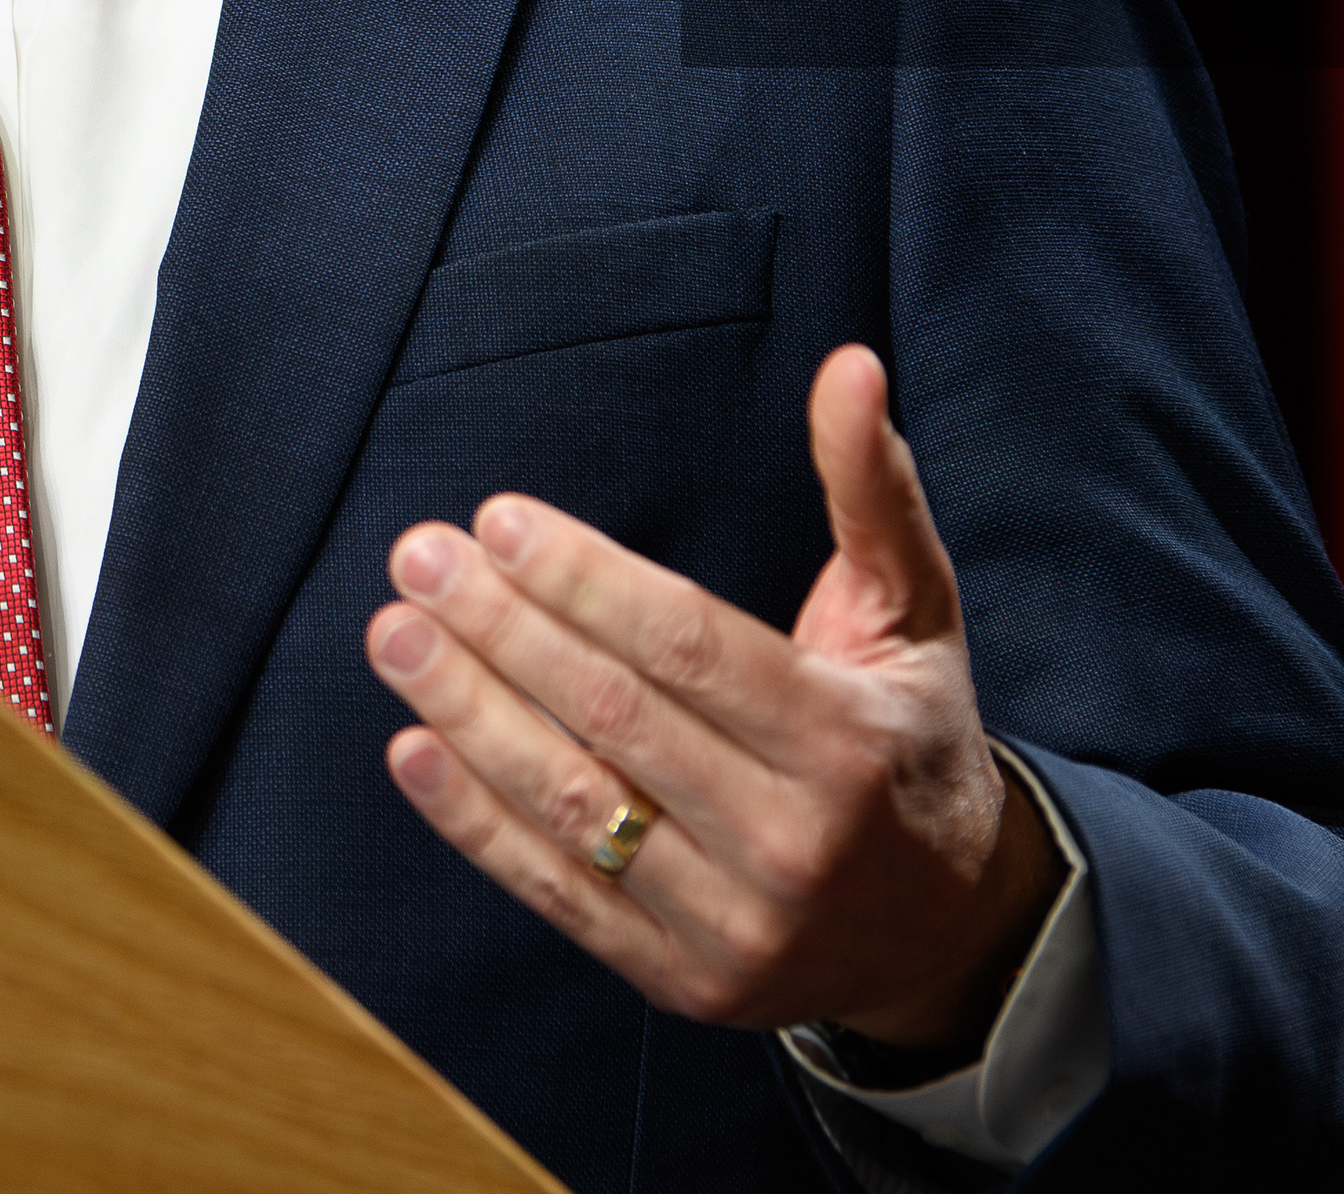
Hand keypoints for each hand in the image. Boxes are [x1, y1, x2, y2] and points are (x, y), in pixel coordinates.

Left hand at [365, 344, 1057, 1048]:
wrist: (949, 931)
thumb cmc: (907, 738)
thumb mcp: (915, 612)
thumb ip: (871, 488)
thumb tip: (848, 364)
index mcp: (847, 740)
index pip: (690, 648)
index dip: (587, 581)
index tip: (498, 520)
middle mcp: (794, 841)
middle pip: (616, 719)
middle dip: (503, 630)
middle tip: (416, 558)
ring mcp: (734, 925)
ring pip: (576, 805)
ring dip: (468, 714)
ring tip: (394, 635)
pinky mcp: (679, 979)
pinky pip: (558, 893)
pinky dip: (474, 824)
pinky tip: (411, 748)